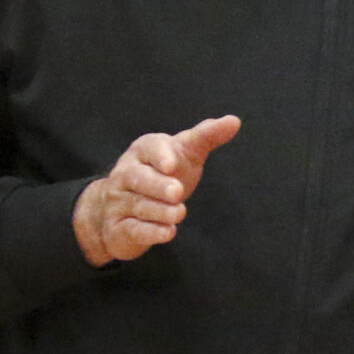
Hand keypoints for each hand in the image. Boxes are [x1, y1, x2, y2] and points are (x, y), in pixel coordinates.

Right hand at [73, 114, 240, 266]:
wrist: (118, 209)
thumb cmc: (161, 174)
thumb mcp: (185, 153)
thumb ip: (206, 136)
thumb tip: (234, 121)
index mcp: (143, 151)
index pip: (149, 147)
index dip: (160, 156)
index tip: (172, 165)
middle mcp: (126, 173)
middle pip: (138, 177)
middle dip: (157, 185)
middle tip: (177, 192)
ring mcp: (119, 201)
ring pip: (138, 204)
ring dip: (159, 210)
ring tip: (179, 213)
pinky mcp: (119, 228)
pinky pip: (133, 229)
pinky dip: (150, 232)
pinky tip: (168, 232)